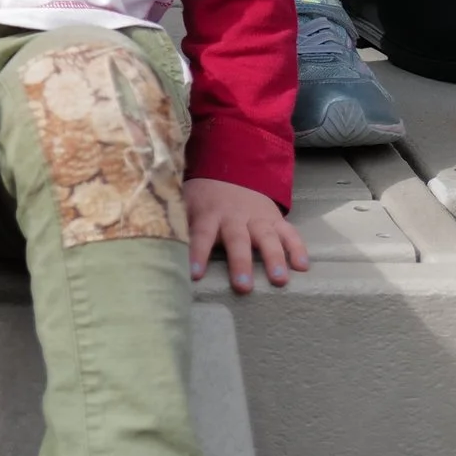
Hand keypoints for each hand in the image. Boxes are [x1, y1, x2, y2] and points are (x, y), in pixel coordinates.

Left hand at [185, 176, 310, 292]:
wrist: (232, 169)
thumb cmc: (203, 198)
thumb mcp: (185, 203)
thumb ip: (177, 223)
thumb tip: (152, 245)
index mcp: (208, 213)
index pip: (201, 233)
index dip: (197, 253)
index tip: (194, 275)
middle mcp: (234, 216)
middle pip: (237, 239)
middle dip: (240, 261)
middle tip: (243, 285)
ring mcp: (257, 217)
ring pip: (266, 237)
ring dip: (274, 257)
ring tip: (279, 280)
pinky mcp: (275, 220)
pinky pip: (289, 232)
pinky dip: (297, 248)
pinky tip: (303, 266)